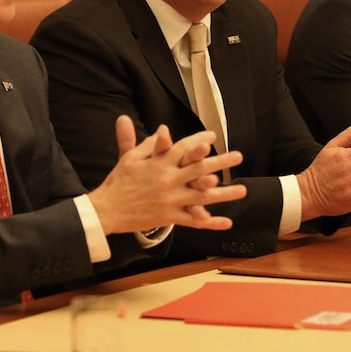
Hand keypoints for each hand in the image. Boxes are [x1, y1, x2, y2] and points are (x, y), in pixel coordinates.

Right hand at [89, 116, 246, 233]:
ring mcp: (170, 199)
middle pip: (199, 169)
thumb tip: (160, 129)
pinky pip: (193, 220)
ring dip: (224, 193)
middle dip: (220, 162)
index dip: (199, 141)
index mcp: (159, 163)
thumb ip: (145, 142)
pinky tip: (227, 222)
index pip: (183, 148)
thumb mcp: (130, 158)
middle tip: (238, 156)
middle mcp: (167, 179)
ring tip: (243, 189)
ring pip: (202, 196)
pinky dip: (210, 222)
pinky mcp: (169, 216)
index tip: (213, 136)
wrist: (107, 210)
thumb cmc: (119, 181)